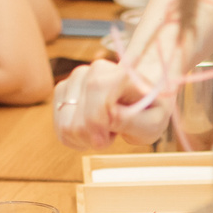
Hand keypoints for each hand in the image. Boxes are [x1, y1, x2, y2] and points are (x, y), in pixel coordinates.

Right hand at [53, 58, 167, 148]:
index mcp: (119, 73)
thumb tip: (108, 118)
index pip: (96, 90)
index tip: (104, 141)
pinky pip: (60, 128)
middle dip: (94, 136)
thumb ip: (131, 121)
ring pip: (66, 125)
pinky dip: (75, 137)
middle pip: (78, 118)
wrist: (138, 99)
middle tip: (113, 132)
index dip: (95, 121)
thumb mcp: (152, 123)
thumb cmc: (148, 111)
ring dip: (85, 138)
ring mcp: (73, 80)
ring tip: (104, 129)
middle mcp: (92, 70)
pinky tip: (92, 131)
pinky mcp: (62, 92)